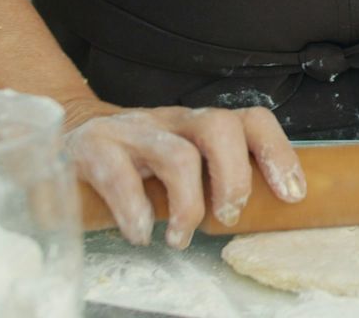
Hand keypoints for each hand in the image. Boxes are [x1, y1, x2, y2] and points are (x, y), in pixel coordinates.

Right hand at [62, 99, 304, 247]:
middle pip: (220, 127)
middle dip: (235, 178)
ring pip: (177, 155)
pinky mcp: (93, 147)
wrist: (67, 136)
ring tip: (179, 238)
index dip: (278, 153)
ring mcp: (133, 130)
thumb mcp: (181, 164)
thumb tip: (265, 215)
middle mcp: (172, 121)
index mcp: (200, 125)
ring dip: (188, 205)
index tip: (291, 195)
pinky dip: (135, 210)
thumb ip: (213, 179)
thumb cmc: (136, 163)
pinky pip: (119, 174)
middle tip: (227, 217)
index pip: (251, 120)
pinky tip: (140, 233)